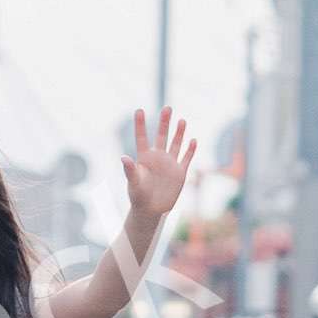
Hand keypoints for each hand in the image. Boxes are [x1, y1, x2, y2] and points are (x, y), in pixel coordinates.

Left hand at [120, 107, 197, 224]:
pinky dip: (190, 150)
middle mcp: (157, 157)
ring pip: (176, 144)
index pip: (142, 137)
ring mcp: (169, 164)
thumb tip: (124, 158)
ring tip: (181, 120)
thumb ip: (130, 170)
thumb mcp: (133, 182)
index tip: (139, 110)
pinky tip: (193, 140)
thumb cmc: (138, 196)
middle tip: (167, 108)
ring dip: (179, 133)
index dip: (141, 124)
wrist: (151, 209)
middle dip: (164, 122)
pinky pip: (186, 158)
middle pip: (162, 136)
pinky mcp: (180, 172)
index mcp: (144, 157)